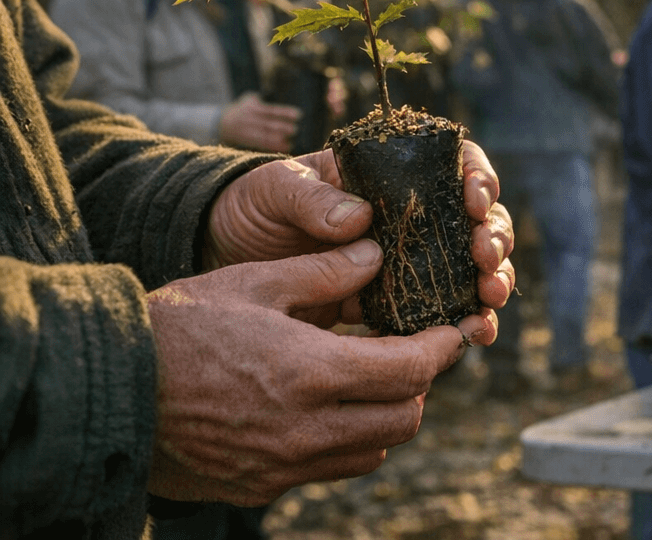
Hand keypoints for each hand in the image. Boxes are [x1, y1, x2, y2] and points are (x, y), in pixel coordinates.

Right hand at [147, 241, 483, 504]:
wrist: (106, 390)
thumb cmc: (177, 327)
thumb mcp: (253, 282)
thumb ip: (324, 271)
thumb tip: (376, 256)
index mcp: (312, 373)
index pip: (412, 371)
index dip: (443, 347)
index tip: (454, 328)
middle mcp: (306, 430)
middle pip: (405, 418)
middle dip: (419, 383)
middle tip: (409, 350)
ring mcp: (283, 467)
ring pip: (373, 450)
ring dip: (386, 416)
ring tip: (369, 378)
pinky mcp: (261, 487)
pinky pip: (330, 470)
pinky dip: (347, 442)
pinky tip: (326, 408)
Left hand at [202, 142, 515, 323]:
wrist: (219, 258)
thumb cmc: (250, 207)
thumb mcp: (273, 189)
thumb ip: (311, 198)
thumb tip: (358, 218)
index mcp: (389, 174)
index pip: (453, 165)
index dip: (476, 179)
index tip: (473, 201)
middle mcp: (409, 218)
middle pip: (476, 220)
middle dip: (493, 238)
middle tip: (484, 258)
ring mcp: (404, 263)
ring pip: (469, 269)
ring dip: (490, 282)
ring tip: (489, 301)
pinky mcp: (390, 306)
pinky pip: (438, 314)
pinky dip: (462, 324)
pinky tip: (475, 334)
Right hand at [218, 92, 300, 152]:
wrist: (220, 123)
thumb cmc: (242, 110)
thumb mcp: (248, 100)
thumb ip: (259, 99)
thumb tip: (272, 93)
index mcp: (252, 108)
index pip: (271, 110)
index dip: (285, 113)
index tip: (298, 115)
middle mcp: (249, 119)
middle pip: (268, 124)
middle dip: (282, 127)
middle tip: (295, 130)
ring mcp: (246, 131)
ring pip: (263, 136)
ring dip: (277, 139)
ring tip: (289, 141)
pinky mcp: (245, 140)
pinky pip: (260, 144)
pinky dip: (272, 147)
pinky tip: (284, 147)